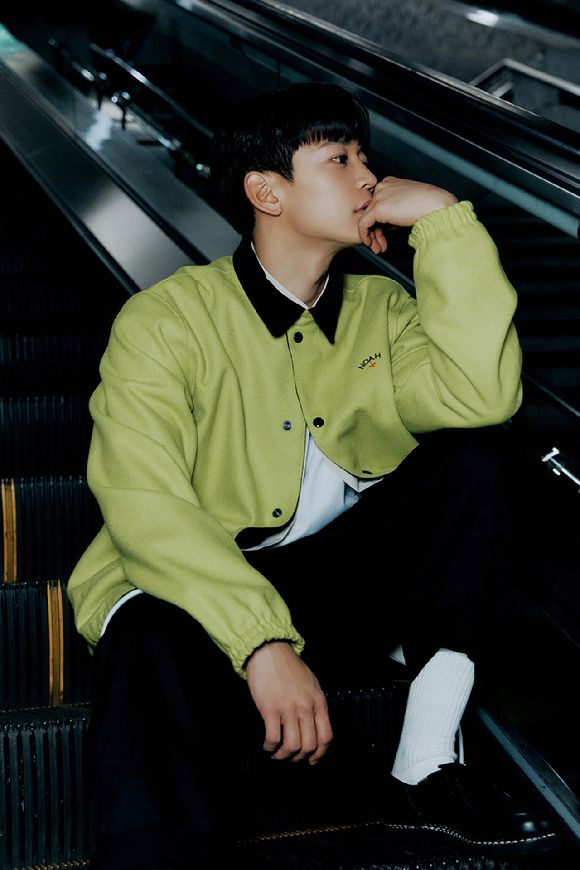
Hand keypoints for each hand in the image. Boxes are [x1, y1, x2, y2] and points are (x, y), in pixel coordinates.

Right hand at [245, 641, 332, 764]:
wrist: (269, 651)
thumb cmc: (288, 666)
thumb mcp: (311, 683)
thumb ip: (315, 704)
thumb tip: (314, 726)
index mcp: (318, 701)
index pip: (326, 736)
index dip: (319, 753)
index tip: (312, 760)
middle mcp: (306, 706)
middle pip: (309, 745)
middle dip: (300, 757)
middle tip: (292, 758)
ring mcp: (288, 708)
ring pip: (292, 746)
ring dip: (284, 756)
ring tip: (277, 754)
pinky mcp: (270, 708)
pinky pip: (273, 738)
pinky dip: (270, 747)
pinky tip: (267, 746)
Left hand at [358, 176, 457, 253]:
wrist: (437, 205)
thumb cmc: (429, 205)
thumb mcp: (409, 205)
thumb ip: (396, 211)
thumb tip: (387, 225)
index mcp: (391, 183)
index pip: (379, 204)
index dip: (380, 222)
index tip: (385, 235)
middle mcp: (383, 186)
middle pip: (372, 212)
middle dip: (375, 231)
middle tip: (380, 245)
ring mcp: (379, 196)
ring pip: (367, 218)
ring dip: (372, 236)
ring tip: (378, 248)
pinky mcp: (378, 208)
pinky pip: (363, 224)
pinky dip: (364, 235)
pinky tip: (370, 244)